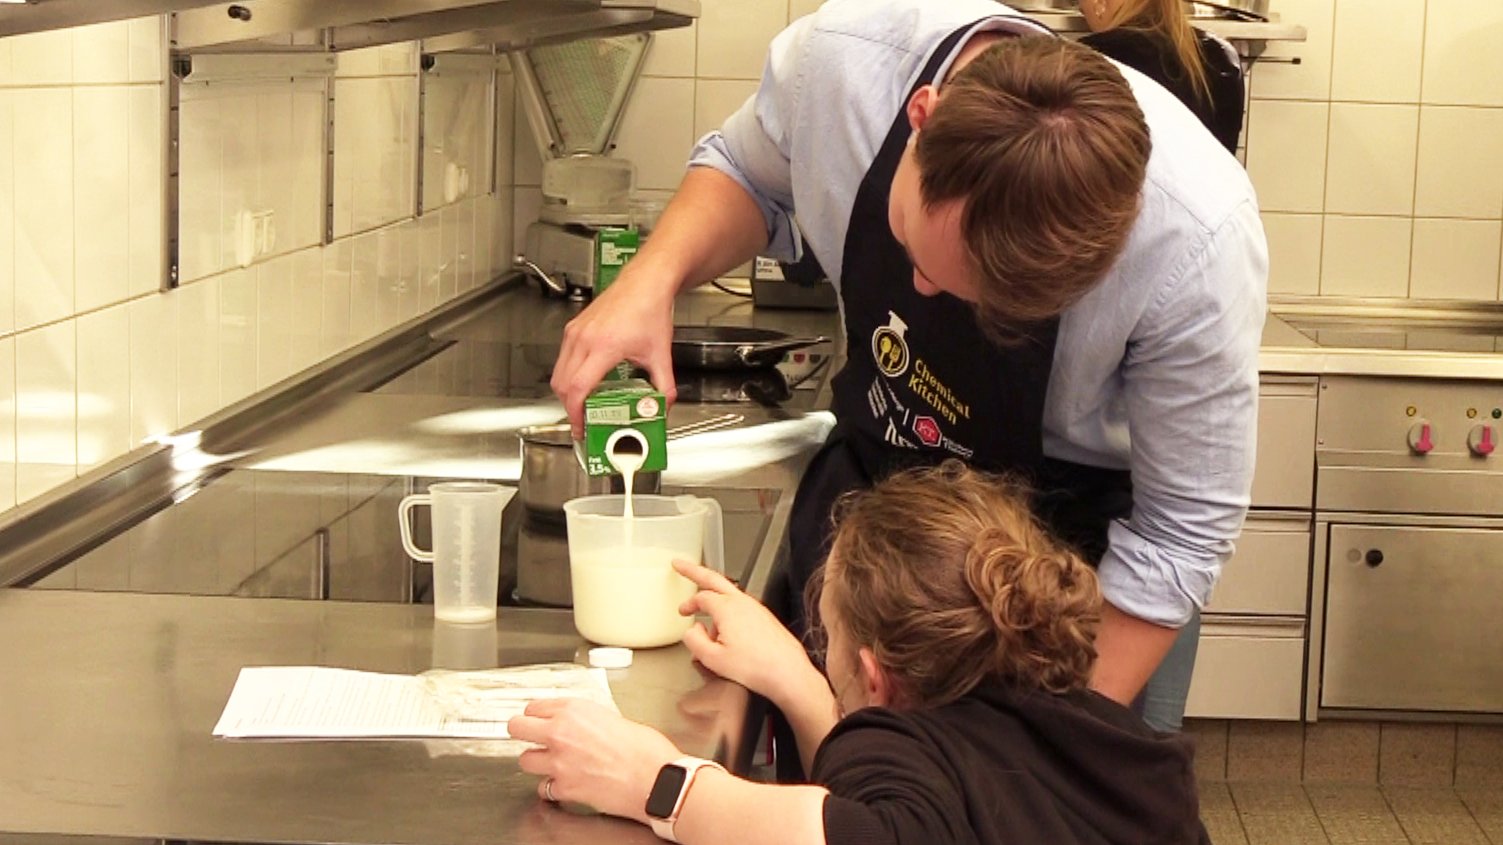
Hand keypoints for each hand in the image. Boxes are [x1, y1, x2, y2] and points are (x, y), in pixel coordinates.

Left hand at [507, 698, 681, 824]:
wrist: (655, 777)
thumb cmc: (645, 748)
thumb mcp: (613, 717)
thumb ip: (587, 720)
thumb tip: (577, 724)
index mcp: (574, 710)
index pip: (534, 706)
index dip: (537, 714)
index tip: (539, 718)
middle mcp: (560, 733)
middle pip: (516, 727)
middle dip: (522, 732)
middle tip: (531, 736)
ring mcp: (558, 762)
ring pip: (525, 760)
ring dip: (537, 762)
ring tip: (551, 763)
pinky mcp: (564, 788)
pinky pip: (543, 788)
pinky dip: (551, 787)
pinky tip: (564, 784)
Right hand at [550, 265, 678, 438]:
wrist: (646, 282)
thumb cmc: (650, 309)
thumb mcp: (660, 353)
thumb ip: (664, 386)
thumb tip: (662, 407)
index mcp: (604, 346)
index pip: (579, 388)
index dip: (576, 413)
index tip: (581, 427)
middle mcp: (584, 338)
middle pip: (562, 384)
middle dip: (570, 407)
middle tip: (584, 420)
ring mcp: (576, 331)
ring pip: (558, 372)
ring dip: (567, 391)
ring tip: (584, 403)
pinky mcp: (574, 327)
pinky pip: (562, 358)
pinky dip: (568, 374)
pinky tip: (584, 380)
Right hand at [674, 559, 824, 709]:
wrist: (788, 672)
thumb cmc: (756, 667)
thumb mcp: (712, 659)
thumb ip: (694, 640)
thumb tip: (692, 630)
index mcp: (727, 609)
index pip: (701, 597)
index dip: (689, 603)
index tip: (683, 611)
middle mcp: (743, 602)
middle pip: (714, 579)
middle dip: (694, 570)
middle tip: (681, 565)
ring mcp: (756, 608)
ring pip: (729, 594)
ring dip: (714, 598)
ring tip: (706, 612)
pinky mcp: (765, 617)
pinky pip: (741, 607)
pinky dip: (728, 612)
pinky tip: (727, 630)